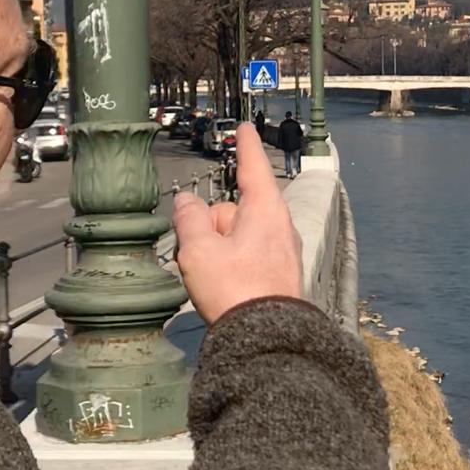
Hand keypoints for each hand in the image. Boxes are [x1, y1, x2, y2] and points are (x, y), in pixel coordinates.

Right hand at [172, 122, 302, 323]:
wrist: (267, 341)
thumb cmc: (236, 290)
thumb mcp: (199, 250)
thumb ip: (189, 219)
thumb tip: (188, 203)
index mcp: (265, 210)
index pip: (253, 167)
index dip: (245, 145)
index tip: (244, 128)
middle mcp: (280, 227)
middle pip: (234, 209)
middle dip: (211, 224)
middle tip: (195, 250)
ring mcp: (281, 253)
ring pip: (237, 237)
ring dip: (217, 249)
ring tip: (208, 278)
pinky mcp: (278, 276)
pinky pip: (246, 258)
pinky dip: (229, 266)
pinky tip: (220, 288)